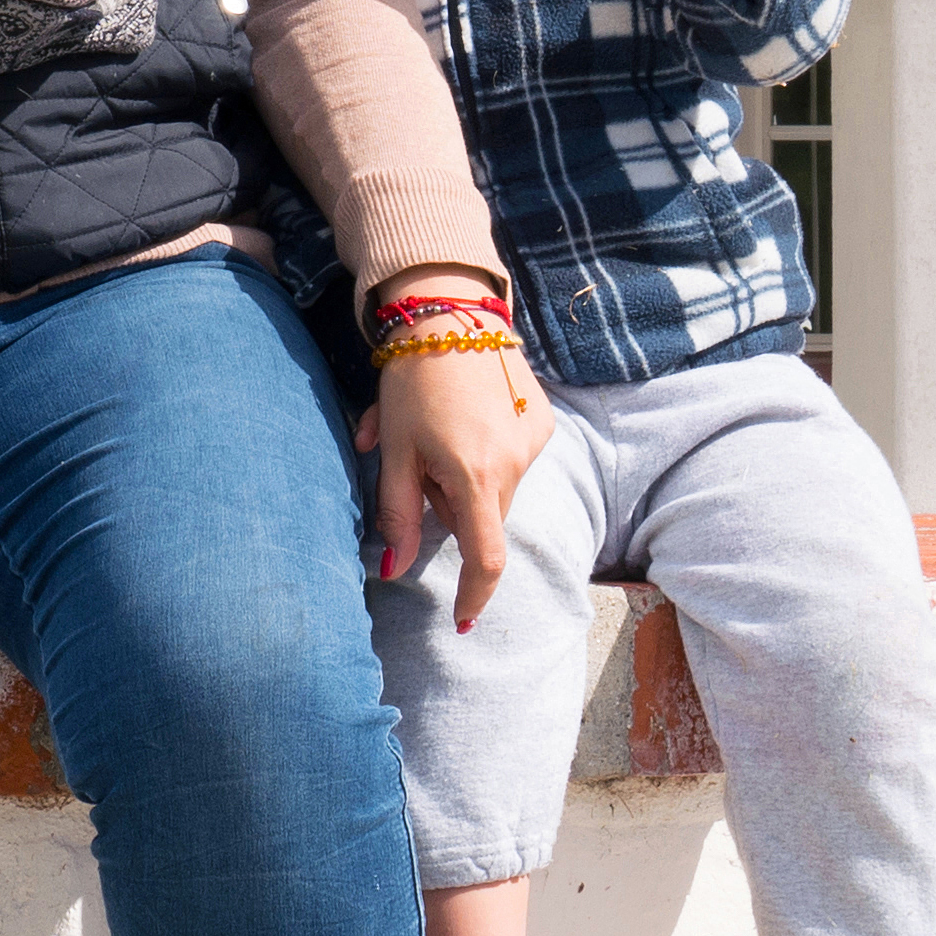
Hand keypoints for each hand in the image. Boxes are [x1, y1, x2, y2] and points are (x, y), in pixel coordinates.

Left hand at [357, 263, 548, 631]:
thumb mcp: (394, 451)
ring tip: (437, 431)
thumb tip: (394, 569)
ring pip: (497, 488)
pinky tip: (467, 415)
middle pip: (482, 518)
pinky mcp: (542, 421)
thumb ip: (397, 514)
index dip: (475, 597)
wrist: (449, 312)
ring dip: (467, 476)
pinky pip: (513, 458)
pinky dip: (488, 452)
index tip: (463, 622)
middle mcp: (515, 464)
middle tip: (417, 464)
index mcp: (475, 477)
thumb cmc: (411, 383)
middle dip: (450, 506)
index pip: (485, 559)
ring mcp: (534, 441)